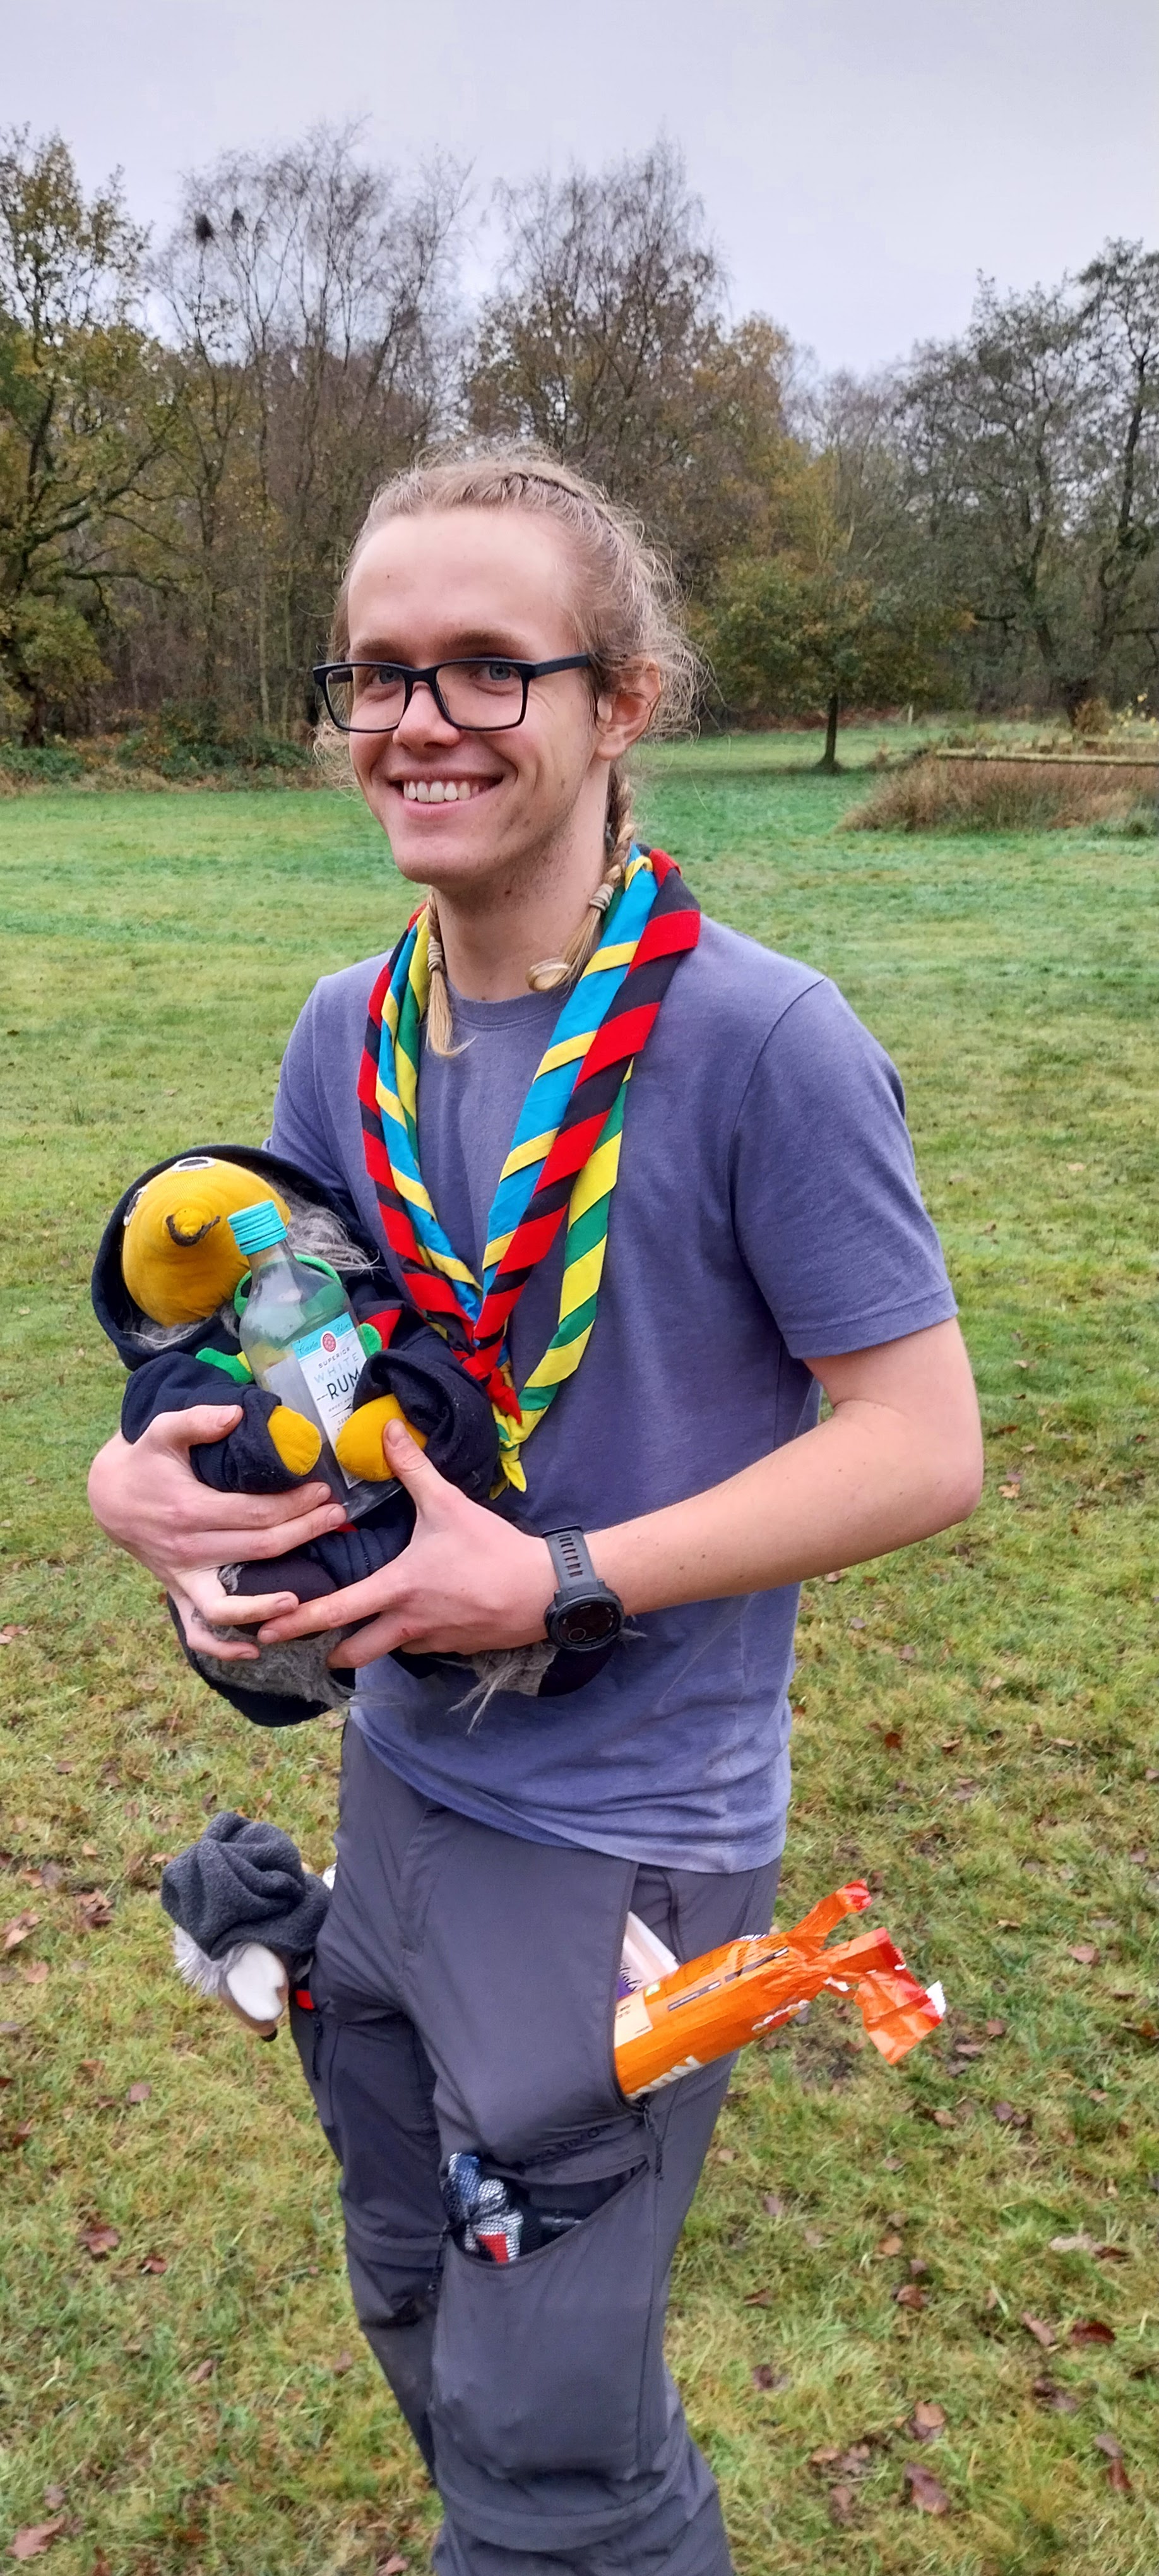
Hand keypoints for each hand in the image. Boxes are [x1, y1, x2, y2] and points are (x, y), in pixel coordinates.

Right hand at [87, 1406, 350, 1660]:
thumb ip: (198, 1421)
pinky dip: (223, 1648)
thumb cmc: (144, 1460)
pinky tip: (256, 1649)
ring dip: (266, 1606)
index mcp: (189, 1509)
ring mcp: (181, 1576)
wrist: (108, 1495)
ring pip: (227, 1605)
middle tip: (336, 1518)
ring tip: (304, 1597)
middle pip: (258, 1550)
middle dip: (303, 1533)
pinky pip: (197, 1630)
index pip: (256, 1514)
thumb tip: (236, 1413)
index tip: (324, 1492)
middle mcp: (187, 1549)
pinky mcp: (177, 1591)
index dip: (295, 1505)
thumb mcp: (162, 1430)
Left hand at [255, 1419, 554, 1670]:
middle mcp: (408, 1623)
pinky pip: (422, 1646)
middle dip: (329, 1652)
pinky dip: (412, 1635)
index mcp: (398, 1589)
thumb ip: (414, 1468)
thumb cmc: (492, 1549)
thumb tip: (389, 1428)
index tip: (265, 1632)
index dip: (297, 1622)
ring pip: (390, 1650)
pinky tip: (419, 1616)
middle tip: (311, 1644)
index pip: (337, 1611)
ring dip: (373, 1642)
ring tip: (364, 1627)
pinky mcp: (456, 1649)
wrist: (546, 1590)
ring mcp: (433, 1642)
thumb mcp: (449, 1504)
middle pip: (354, 1653)